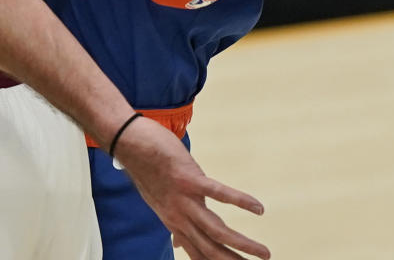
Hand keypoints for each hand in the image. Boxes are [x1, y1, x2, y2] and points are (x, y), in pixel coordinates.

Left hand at [117, 117, 269, 259]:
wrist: (129, 144)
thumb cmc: (146, 170)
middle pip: (211, 250)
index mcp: (175, 224)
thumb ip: (174, 223)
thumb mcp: (158, 203)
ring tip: (264, 253)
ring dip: (243, 245)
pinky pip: (218, 193)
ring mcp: (185, 200)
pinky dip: (240, 201)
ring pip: (218, 230)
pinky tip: (258, 208)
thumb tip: (178, 244)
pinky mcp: (189, 178)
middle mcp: (180, 218)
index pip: (199, 255)